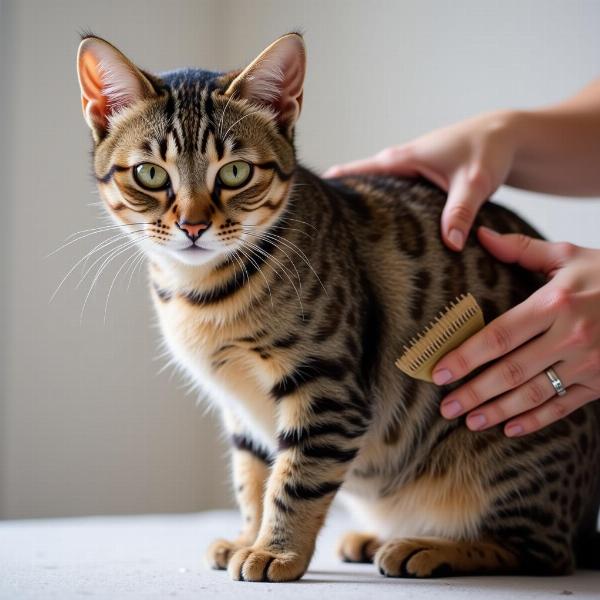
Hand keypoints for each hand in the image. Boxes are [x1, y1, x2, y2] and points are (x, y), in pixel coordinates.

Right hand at [325, 111, 517, 250]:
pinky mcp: (417, 180)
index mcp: (402, 159)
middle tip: (318, 230)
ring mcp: (407, 172)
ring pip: (375, 191)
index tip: (306, 203)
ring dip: (362, 207)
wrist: (507, 136)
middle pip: (359, 184)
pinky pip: (391, 196)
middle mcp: (398, 163)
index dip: (332, 186)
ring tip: (341, 237)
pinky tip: (379, 231)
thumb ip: (460, 212)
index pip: (356, 172)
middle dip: (341, 203)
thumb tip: (450, 245)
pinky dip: (383, 209)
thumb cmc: (489, 151)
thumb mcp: (475, 182)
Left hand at [433, 227, 599, 435]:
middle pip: (511, 371)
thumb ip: (522, 250)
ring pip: (534, 395)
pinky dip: (535, 421)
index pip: (498, 336)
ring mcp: (588, 364)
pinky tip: (509, 429)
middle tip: (445, 406)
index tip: (439, 371)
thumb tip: (480, 235)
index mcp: (555, 304)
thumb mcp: (568, 255)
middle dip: (474, 391)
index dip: (465, 357)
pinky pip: (563, 407)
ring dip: (497, 411)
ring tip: (468, 421)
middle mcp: (570, 337)